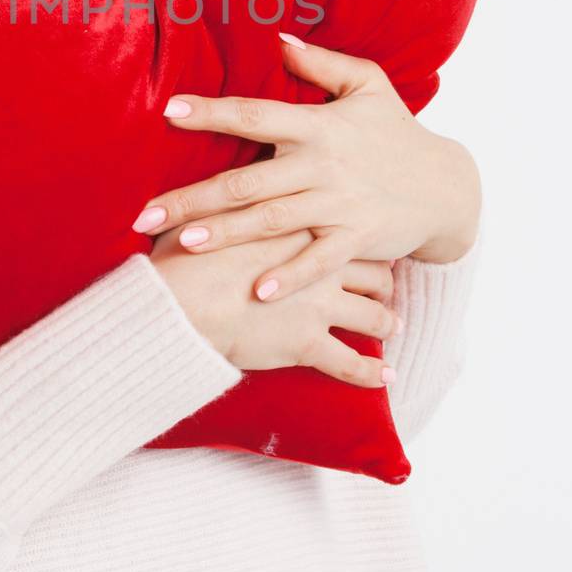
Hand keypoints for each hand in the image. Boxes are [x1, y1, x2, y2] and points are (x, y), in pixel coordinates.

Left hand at [132, 33, 480, 305]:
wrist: (448, 186)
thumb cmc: (397, 132)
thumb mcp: (368, 85)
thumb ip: (321, 64)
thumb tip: (278, 41)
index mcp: (317, 126)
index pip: (255, 114)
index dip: (212, 112)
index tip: (169, 112)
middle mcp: (322, 165)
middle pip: (247, 181)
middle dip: (194, 197)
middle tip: (145, 214)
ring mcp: (339, 205)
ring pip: (271, 220)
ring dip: (226, 233)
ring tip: (181, 243)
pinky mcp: (357, 239)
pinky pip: (318, 260)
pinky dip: (290, 276)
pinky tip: (258, 291)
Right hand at [149, 223, 398, 386]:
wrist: (180, 298)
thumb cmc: (185, 256)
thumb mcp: (208, 215)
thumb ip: (225, 205)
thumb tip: (214, 193)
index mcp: (299, 227)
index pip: (343, 228)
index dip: (354, 236)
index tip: (357, 240)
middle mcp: (319, 262)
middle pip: (373, 269)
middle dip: (383, 280)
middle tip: (385, 285)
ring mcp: (318, 304)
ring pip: (372, 314)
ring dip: (385, 322)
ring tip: (391, 326)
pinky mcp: (308, 342)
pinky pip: (351, 363)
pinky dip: (371, 373)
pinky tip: (385, 378)